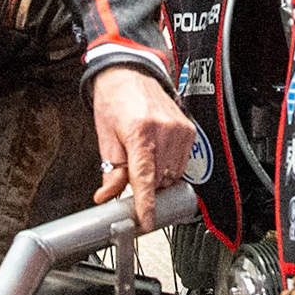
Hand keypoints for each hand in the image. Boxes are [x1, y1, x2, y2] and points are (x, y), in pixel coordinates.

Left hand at [91, 65, 195, 231]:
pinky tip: (158, 155)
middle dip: (146, 188)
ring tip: (145, 161)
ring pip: (173, 174)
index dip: (146, 205)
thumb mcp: (106, 137)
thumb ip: (111, 171)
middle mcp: (164, 131)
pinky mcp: (189, 129)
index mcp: (140, 132)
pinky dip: (169, 166)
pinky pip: (182, 162)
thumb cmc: (115, 100)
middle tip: (133, 183)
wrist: (130, 73)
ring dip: (159, 178)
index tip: (146, 222)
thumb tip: (107, 197)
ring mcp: (180, 130)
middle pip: (159, 180)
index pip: (145, 179)